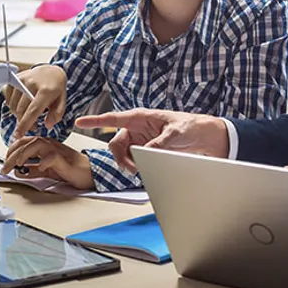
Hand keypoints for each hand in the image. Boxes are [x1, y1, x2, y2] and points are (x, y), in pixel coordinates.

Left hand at [2, 136, 93, 189]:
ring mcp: (56, 150)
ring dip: (24, 154)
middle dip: (13, 155)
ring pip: (36, 145)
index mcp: (43, 145)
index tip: (4, 161)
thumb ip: (32, 170)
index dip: (11, 150)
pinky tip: (39, 168)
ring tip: (18, 165)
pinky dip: (43, 162)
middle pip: (26, 143)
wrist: (88, 171)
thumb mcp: (46, 170)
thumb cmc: (69, 168)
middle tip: (5, 168)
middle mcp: (48, 144)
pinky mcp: (63, 159)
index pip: (23, 142)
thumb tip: (18, 173)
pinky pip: (52, 157)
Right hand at [4, 65, 66, 134]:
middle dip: (23, 122)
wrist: (51, 70)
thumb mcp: (62, 101)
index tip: (19, 135)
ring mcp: (22, 79)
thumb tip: (48, 125)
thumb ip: (57, 114)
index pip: (32, 111)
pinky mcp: (15, 78)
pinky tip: (22, 105)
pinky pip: (8, 98)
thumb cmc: (56, 87)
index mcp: (46, 91)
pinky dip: (13, 105)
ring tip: (28, 114)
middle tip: (31, 127)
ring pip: (13, 105)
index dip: (24, 125)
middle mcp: (32, 84)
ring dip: (18, 114)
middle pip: (21, 110)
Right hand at [75, 109, 229, 171]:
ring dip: (129, 164)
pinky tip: (146, 169)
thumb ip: (158, 143)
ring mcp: (143, 142)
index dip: (95, 120)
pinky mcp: (149, 153)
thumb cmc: (192, 126)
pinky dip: (137, 167)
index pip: (113, 118)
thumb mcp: (175, 133)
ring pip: (124, 155)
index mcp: (141, 117)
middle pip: (116, 144)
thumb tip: (144, 153)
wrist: (209, 138)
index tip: (79, 121)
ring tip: (142, 169)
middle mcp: (138, 129)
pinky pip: (134, 162)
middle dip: (120, 157)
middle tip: (132, 168)